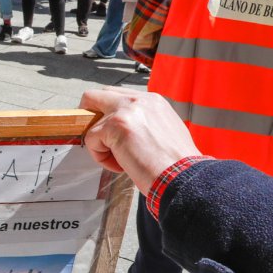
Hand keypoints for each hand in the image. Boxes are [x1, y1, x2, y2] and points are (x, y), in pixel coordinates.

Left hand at [79, 88, 200, 195]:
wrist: (183, 176)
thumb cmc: (176, 164)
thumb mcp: (163, 131)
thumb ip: (142, 123)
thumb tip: (123, 131)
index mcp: (152, 101)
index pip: (117, 96)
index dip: (107, 115)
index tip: (110, 134)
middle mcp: (139, 100)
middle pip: (96, 96)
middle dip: (89, 117)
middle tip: (97, 139)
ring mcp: (126, 110)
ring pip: (90, 119)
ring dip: (99, 144)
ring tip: (121, 160)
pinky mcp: (115, 125)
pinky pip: (91, 138)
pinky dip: (101, 157)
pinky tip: (121, 166)